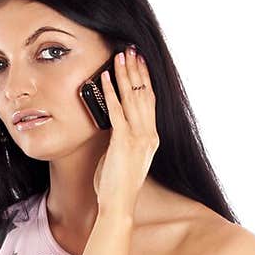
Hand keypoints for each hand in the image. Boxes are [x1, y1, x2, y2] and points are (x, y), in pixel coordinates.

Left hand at [91, 47, 158, 213]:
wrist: (119, 205)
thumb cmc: (117, 186)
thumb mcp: (123, 157)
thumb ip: (122, 140)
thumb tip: (114, 126)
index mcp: (151, 138)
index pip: (150, 101)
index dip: (144, 79)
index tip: (139, 62)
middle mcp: (149, 135)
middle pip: (144, 94)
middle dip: (137, 70)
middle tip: (131, 50)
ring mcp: (138, 137)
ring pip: (132, 98)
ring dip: (124, 75)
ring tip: (119, 56)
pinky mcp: (123, 142)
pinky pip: (116, 111)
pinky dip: (109, 92)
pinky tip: (103, 78)